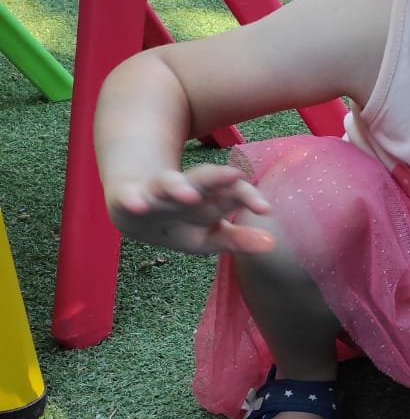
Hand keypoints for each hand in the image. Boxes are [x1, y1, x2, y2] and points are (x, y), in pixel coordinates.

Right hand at [106, 163, 275, 255]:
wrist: (134, 204)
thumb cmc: (182, 220)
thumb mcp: (210, 232)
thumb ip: (238, 238)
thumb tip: (272, 243)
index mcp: (208, 202)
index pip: (231, 195)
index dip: (246, 198)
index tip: (266, 209)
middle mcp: (185, 194)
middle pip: (203, 183)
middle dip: (218, 180)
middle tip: (235, 174)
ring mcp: (156, 195)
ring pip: (168, 186)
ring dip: (178, 187)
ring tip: (189, 194)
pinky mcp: (128, 198)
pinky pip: (129, 199)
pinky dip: (132, 200)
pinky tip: (136, 204)